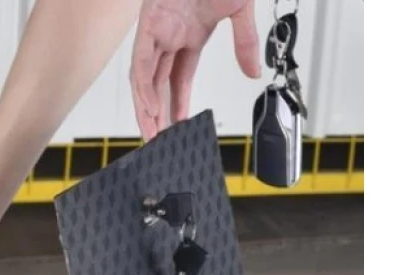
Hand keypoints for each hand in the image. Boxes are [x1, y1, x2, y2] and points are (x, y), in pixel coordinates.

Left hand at [130, 0, 260, 139]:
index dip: (178, 104)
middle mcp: (170, 35)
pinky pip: (141, 61)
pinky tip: (148, 107)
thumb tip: (254, 74)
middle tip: (157, 141)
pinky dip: (143, 86)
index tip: (179, 128)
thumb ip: (245, 43)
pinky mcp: (149, 21)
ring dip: (146, 107)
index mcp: (191, 34)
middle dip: (157, 112)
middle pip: (158, 82)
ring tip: (150, 134)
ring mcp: (158, 28)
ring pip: (145, 77)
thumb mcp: (240, 10)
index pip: (180, 79)